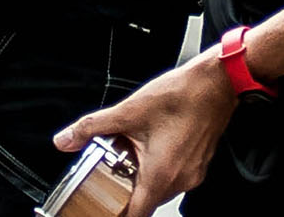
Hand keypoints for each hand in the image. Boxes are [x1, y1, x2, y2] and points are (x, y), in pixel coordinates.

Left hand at [53, 54, 236, 216]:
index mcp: (160, 175)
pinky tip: (151, 148)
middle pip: (146, 204)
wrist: (217, 81)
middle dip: (125, 192)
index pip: (135, 216)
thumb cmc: (182, 95)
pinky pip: (174, 177)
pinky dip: (159, 170)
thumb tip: (66, 139)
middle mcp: (179, 180)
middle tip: (109, 175)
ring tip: (129, 157)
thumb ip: (93, 127)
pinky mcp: (199, 164)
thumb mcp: (129, 110)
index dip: (115, 215)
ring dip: (142, 180)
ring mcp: (192, 173)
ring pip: (160, 190)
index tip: (102, 209)